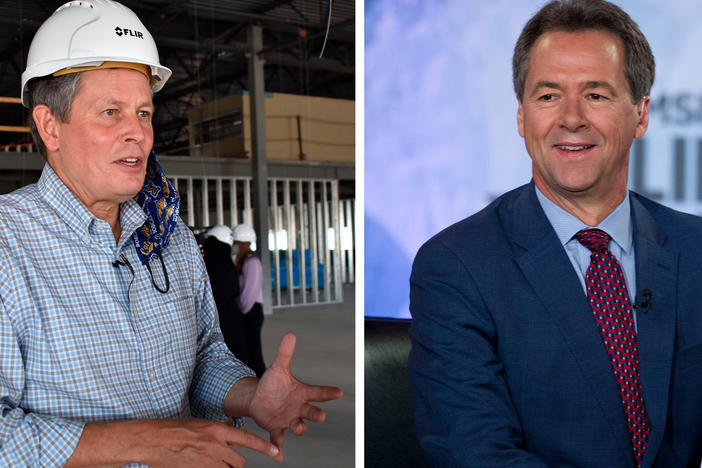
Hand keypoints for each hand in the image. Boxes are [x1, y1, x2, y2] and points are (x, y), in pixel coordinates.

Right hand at [67, 418, 279, 467]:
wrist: (153, 440)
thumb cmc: (176, 430)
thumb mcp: (201, 424)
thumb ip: (219, 430)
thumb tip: (232, 429)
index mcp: (218, 430)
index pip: (248, 439)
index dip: (264, 447)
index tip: (276, 452)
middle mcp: (216, 446)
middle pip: (239, 461)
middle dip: (235, 463)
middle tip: (224, 460)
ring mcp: (207, 461)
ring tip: (212, 462)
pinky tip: (203, 465)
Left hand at [248, 332, 343, 460]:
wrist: (258, 398)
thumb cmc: (272, 383)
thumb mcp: (278, 367)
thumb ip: (285, 353)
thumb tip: (290, 334)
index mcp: (302, 393)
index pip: (318, 392)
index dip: (329, 392)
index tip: (339, 392)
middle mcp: (299, 407)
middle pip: (311, 411)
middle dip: (316, 414)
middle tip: (320, 415)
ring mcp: (289, 419)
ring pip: (298, 426)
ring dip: (299, 428)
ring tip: (296, 427)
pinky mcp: (276, 428)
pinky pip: (279, 439)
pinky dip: (278, 448)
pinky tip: (278, 455)